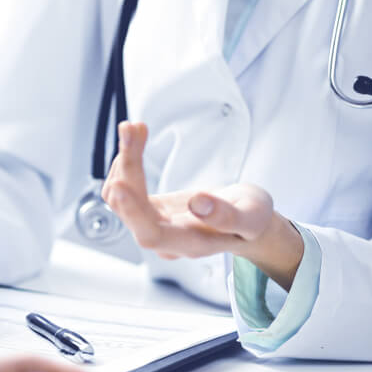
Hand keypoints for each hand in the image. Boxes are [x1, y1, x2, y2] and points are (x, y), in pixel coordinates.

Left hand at [101, 121, 304, 290]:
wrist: (245, 219)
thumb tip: (198, 204)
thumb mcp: (251, 216)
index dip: (132, 212)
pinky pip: (126, 188)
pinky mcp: (149, 209)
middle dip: (127, 169)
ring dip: (124, 161)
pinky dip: (127, 162)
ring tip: (133, 128)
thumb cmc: (250, 219)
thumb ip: (227, 216)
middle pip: (130, 210)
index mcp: (190, 243)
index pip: (151, 234)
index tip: (119, 184)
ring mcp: (153, 224)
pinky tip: (135, 138)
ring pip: (122, 197)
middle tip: (131, 130)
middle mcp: (165, 238)